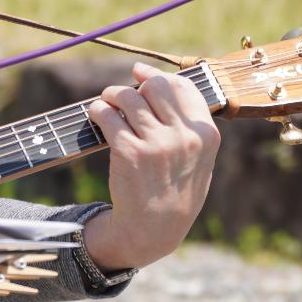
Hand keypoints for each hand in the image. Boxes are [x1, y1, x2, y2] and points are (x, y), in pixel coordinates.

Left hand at [80, 62, 220, 272]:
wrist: (154, 229)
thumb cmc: (175, 191)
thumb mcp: (198, 160)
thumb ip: (188, 125)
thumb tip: (158, 83)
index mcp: (205, 135)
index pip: (182, 87)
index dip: (158, 75)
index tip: (141, 73)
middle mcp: (183, 136)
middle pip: (155, 86)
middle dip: (135, 84)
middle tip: (120, 93)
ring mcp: (156, 144)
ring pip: (128, 97)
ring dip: (112, 95)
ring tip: (106, 102)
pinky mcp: (128, 152)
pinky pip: (108, 116)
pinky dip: (98, 110)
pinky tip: (97, 115)